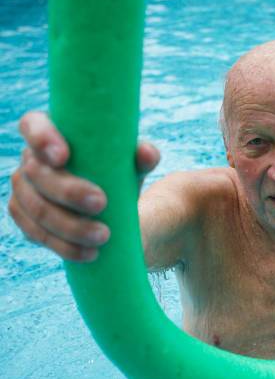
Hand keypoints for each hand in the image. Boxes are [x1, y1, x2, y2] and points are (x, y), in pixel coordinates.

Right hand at [8, 111, 159, 261]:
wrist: (113, 212)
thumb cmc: (119, 176)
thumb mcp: (132, 166)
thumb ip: (142, 156)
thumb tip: (147, 153)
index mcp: (51, 133)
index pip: (33, 125)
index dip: (42, 138)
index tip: (63, 157)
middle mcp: (30, 160)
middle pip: (37, 174)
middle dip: (68, 191)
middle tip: (101, 204)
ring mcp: (24, 192)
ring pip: (37, 209)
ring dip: (69, 226)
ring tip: (103, 236)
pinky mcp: (26, 221)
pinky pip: (37, 235)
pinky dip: (65, 246)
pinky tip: (89, 253)